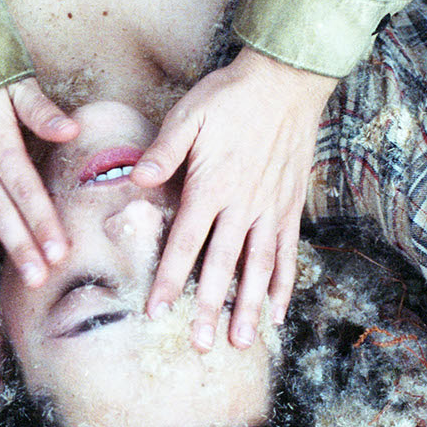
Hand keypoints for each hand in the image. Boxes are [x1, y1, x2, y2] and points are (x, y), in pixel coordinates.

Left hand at [134, 48, 336, 350]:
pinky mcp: (290, 205)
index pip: (185, 242)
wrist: (286, 80)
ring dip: (250, 307)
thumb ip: (164, 151)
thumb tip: (135, 180)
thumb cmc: (229, 96)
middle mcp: (243, 204)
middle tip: (199, 346)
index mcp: (211, 185)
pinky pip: (288, 252)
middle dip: (209, 309)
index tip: (157, 311)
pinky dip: (284, 284)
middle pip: (223, 266)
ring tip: (242, 342)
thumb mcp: (189, 114)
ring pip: (259, 267)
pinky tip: (278, 312)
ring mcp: (270, 208)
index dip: (170, 279)